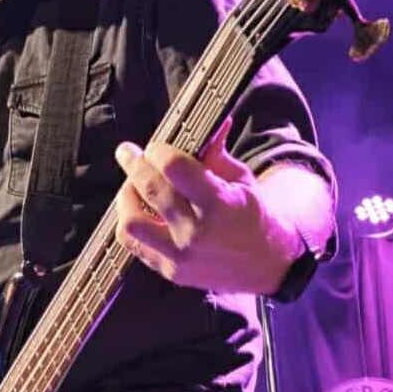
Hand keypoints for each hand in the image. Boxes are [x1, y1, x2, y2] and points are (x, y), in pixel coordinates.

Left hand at [113, 118, 300, 293]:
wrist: (265, 265)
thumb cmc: (252, 216)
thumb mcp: (242, 180)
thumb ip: (217, 154)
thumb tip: (212, 120)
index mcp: (218, 204)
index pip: (174, 167)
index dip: (159, 151)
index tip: (155, 146)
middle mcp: (196, 232)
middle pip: (149, 189)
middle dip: (133, 164)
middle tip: (127, 153)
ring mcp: (180, 256)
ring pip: (131, 223)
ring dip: (127, 199)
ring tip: (132, 188)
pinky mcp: (170, 271)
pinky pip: (134, 245)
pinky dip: (131, 224)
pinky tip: (139, 212)